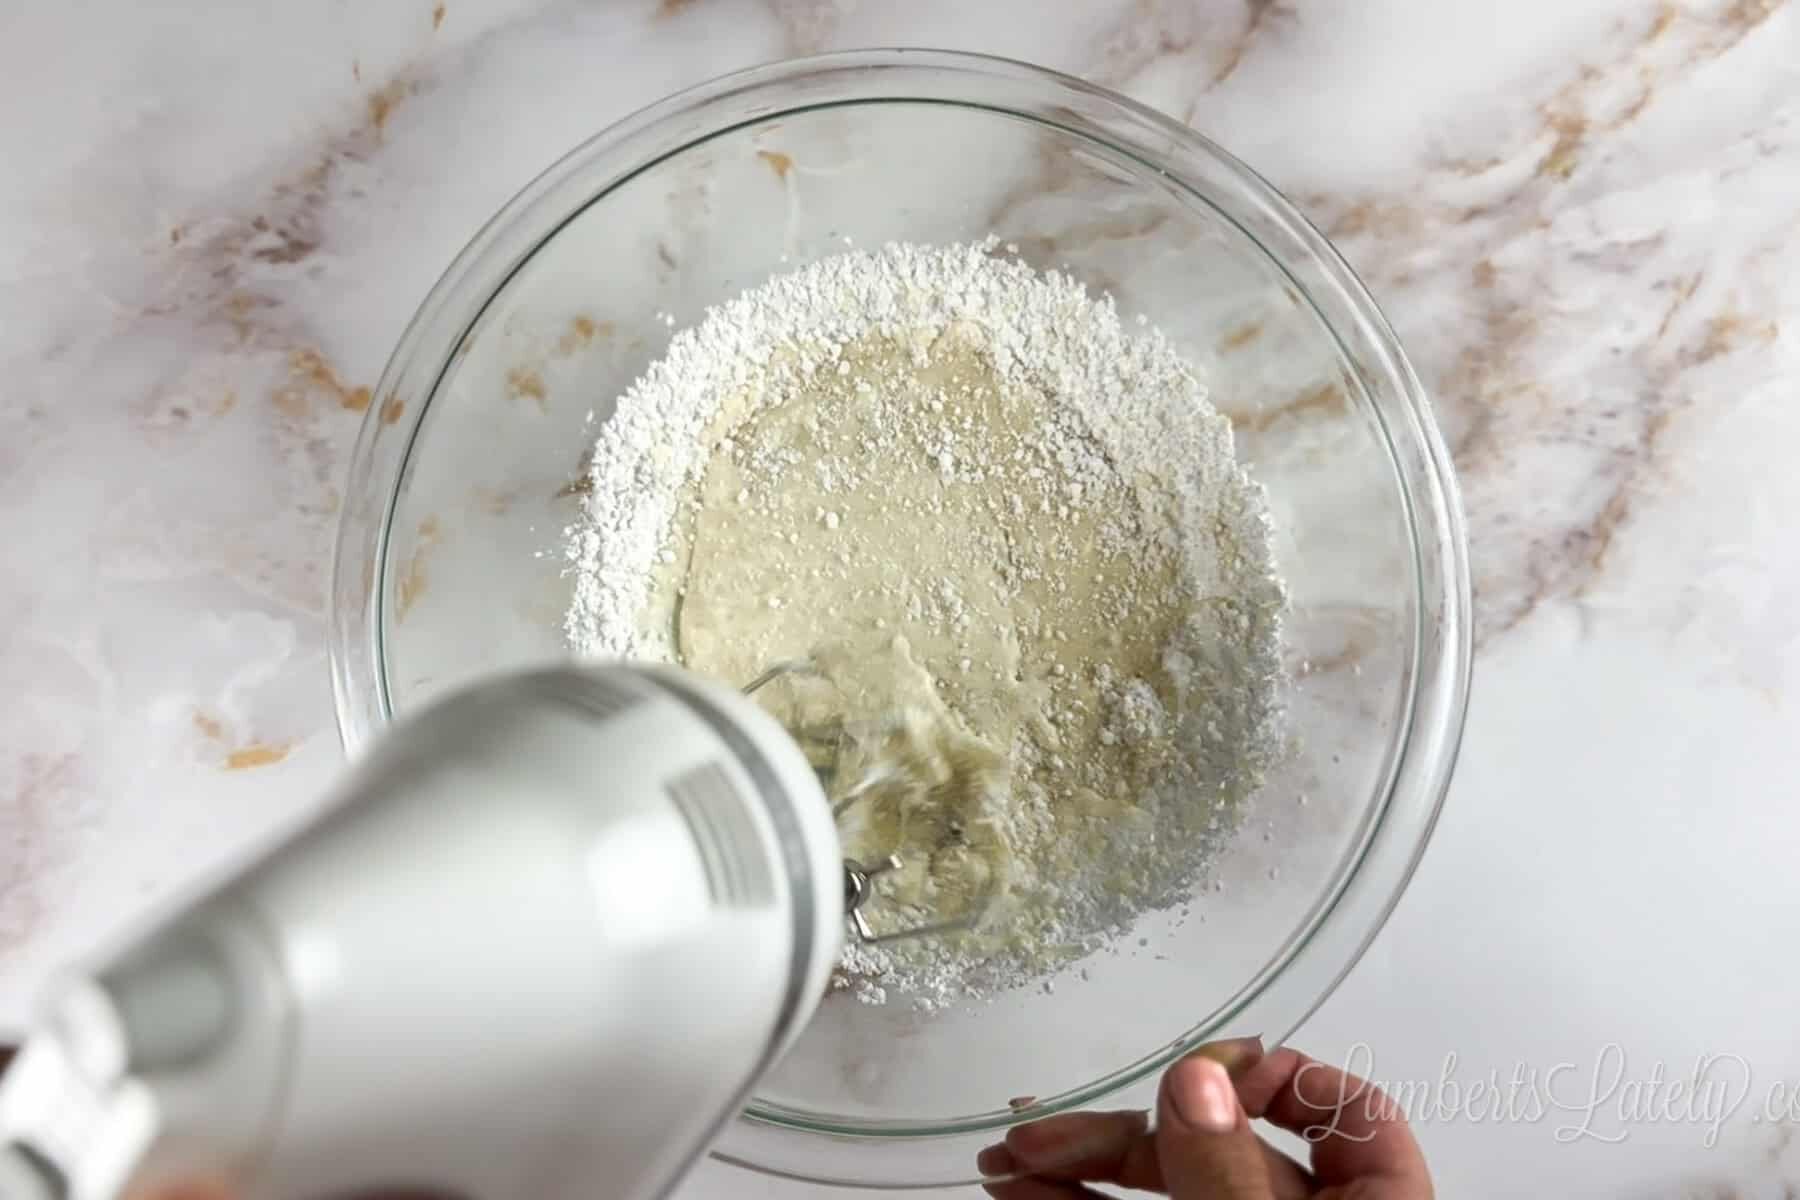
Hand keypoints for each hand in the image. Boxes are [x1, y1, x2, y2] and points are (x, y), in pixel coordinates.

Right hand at [978, 1038, 1432, 1197]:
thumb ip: (1230, 1176)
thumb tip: (1197, 1075)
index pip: (1345, 1112)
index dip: (1272, 1076)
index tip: (1192, 1072)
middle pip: (1218, 1142)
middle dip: (1121, 1130)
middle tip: (1042, 1129)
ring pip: (1161, 1187)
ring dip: (1079, 1165)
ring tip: (1006, 1161)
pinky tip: (1020, 1193)